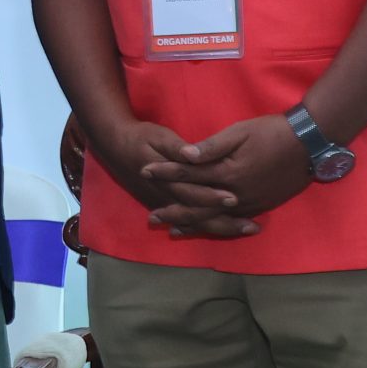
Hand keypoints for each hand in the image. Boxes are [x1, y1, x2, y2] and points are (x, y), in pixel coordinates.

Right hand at [93, 114, 260, 238]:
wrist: (114, 146)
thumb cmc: (140, 138)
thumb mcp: (159, 137)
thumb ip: (177, 149)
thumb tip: (193, 155)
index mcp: (166, 180)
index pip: (193, 193)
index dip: (213, 198)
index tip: (235, 199)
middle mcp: (165, 197)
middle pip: (198, 215)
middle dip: (225, 221)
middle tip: (252, 226)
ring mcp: (163, 204)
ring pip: (194, 222)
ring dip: (219, 227)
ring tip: (245, 229)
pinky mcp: (162, 205)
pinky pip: (186, 222)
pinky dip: (204, 228)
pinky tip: (220, 230)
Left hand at [145, 114, 311, 226]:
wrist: (310, 143)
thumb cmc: (272, 132)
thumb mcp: (239, 132)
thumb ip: (211, 147)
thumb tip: (183, 154)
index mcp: (227, 172)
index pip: (188, 174)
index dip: (165, 173)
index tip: (144, 171)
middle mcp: (236, 193)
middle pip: (197, 206)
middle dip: (173, 211)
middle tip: (151, 218)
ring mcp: (250, 203)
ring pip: (215, 219)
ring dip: (192, 225)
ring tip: (172, 231)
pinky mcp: (261, 206)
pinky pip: (234, 222)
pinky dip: (217, 227)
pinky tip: (206, 230)